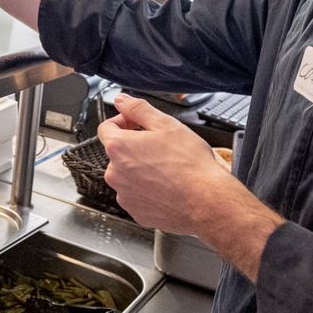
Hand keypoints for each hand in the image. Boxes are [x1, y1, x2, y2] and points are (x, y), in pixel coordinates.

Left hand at [97, 94, 283, 281]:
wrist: (206, 201)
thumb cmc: (190, 164)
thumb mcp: (166, 124)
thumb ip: (138, 109)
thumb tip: (122, 100)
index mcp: (119, 148)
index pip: (106, 128)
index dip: (123, 122)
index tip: (137, 124)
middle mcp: (115, 173)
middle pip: (118, 153)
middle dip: (134, 147)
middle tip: (160, 147)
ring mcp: (124, 195)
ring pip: (127, 175)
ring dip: (141, 170)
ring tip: (167, 169)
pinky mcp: (136, 212)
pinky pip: (137, 196)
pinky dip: (148, 190)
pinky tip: (167, 186)